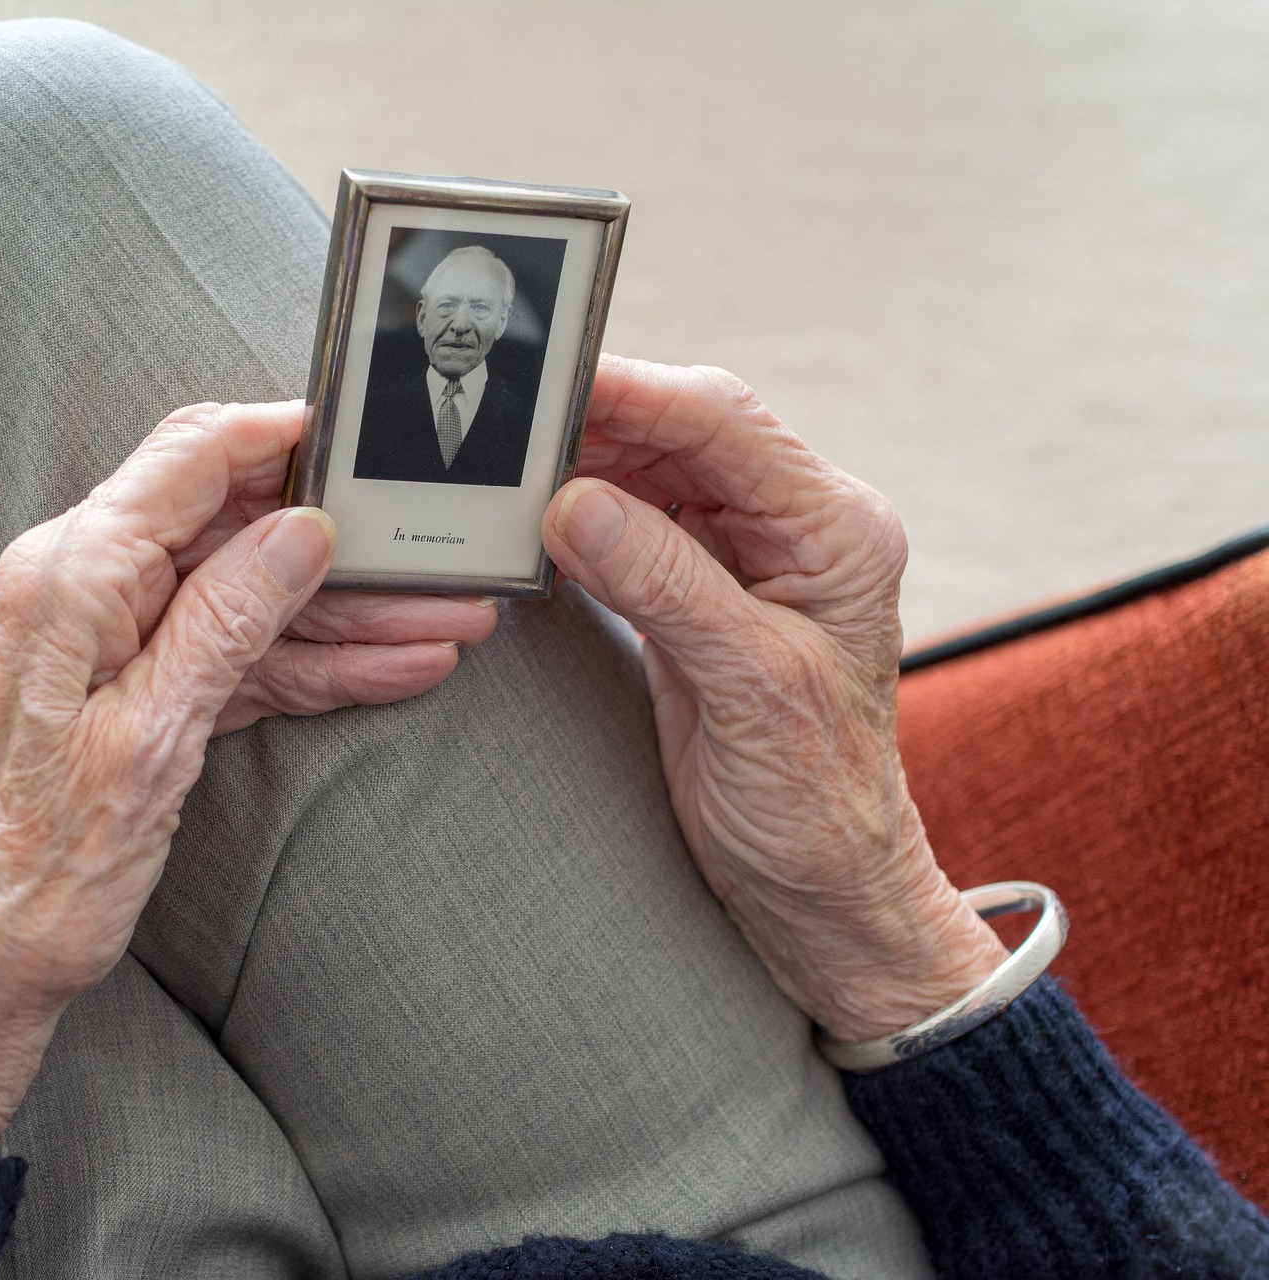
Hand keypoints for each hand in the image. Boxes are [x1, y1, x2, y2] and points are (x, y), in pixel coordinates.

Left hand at [0, 401, 493, 1131]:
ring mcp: (100, 643)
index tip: (367, 435)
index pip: (191, 458)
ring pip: (242, 599)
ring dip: (344, 614)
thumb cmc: (28, 876)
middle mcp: (77, 589)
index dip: (285, 437)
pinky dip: (304, 665)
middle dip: (342, 543)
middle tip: (439, 557)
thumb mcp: (147, 743)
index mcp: (69, 576)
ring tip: (445, 622)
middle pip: (231, 529)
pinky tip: (389, 667)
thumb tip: (300, 534)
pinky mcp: (121, 697)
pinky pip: (225, 658)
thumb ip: (223, 623)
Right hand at [542, 357, 1005, 1044]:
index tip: (548, 378)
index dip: (634, 391)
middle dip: (594, 417)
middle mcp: (795, 528)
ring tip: (500, 461)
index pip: (725, 424)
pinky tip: (530, 514)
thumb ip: (664, 585)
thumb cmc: (815, 805)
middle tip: (501, 413)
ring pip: (651, 471)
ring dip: (578, 462)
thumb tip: (572, 503)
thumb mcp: (747, 690)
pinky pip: (631, 524)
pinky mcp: (698, 591)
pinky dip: (578, 514)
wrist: (821, 889)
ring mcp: (745, 557)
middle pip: (683, 433)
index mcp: (835, 531)